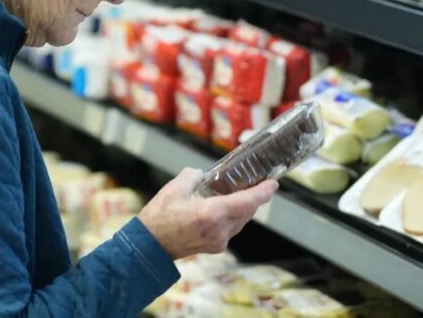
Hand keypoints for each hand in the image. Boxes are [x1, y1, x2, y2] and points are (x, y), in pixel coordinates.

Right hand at [137, 168, 277, 258]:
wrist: (149, 247)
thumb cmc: (159, 217)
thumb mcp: (175, 188)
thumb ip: (193, 176)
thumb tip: (202, 175)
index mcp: (212, 213)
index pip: (247, 202)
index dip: (263, 192)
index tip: (273, 184)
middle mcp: (220, 230)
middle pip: (247, 212)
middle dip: (254, 198)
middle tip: (257, 183)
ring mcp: (219, 241)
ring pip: (240, 221)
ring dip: (243, 208)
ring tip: (240, 194)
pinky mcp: (215, 247)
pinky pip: (231, 229)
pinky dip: (232, 217)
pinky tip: (224, 208)